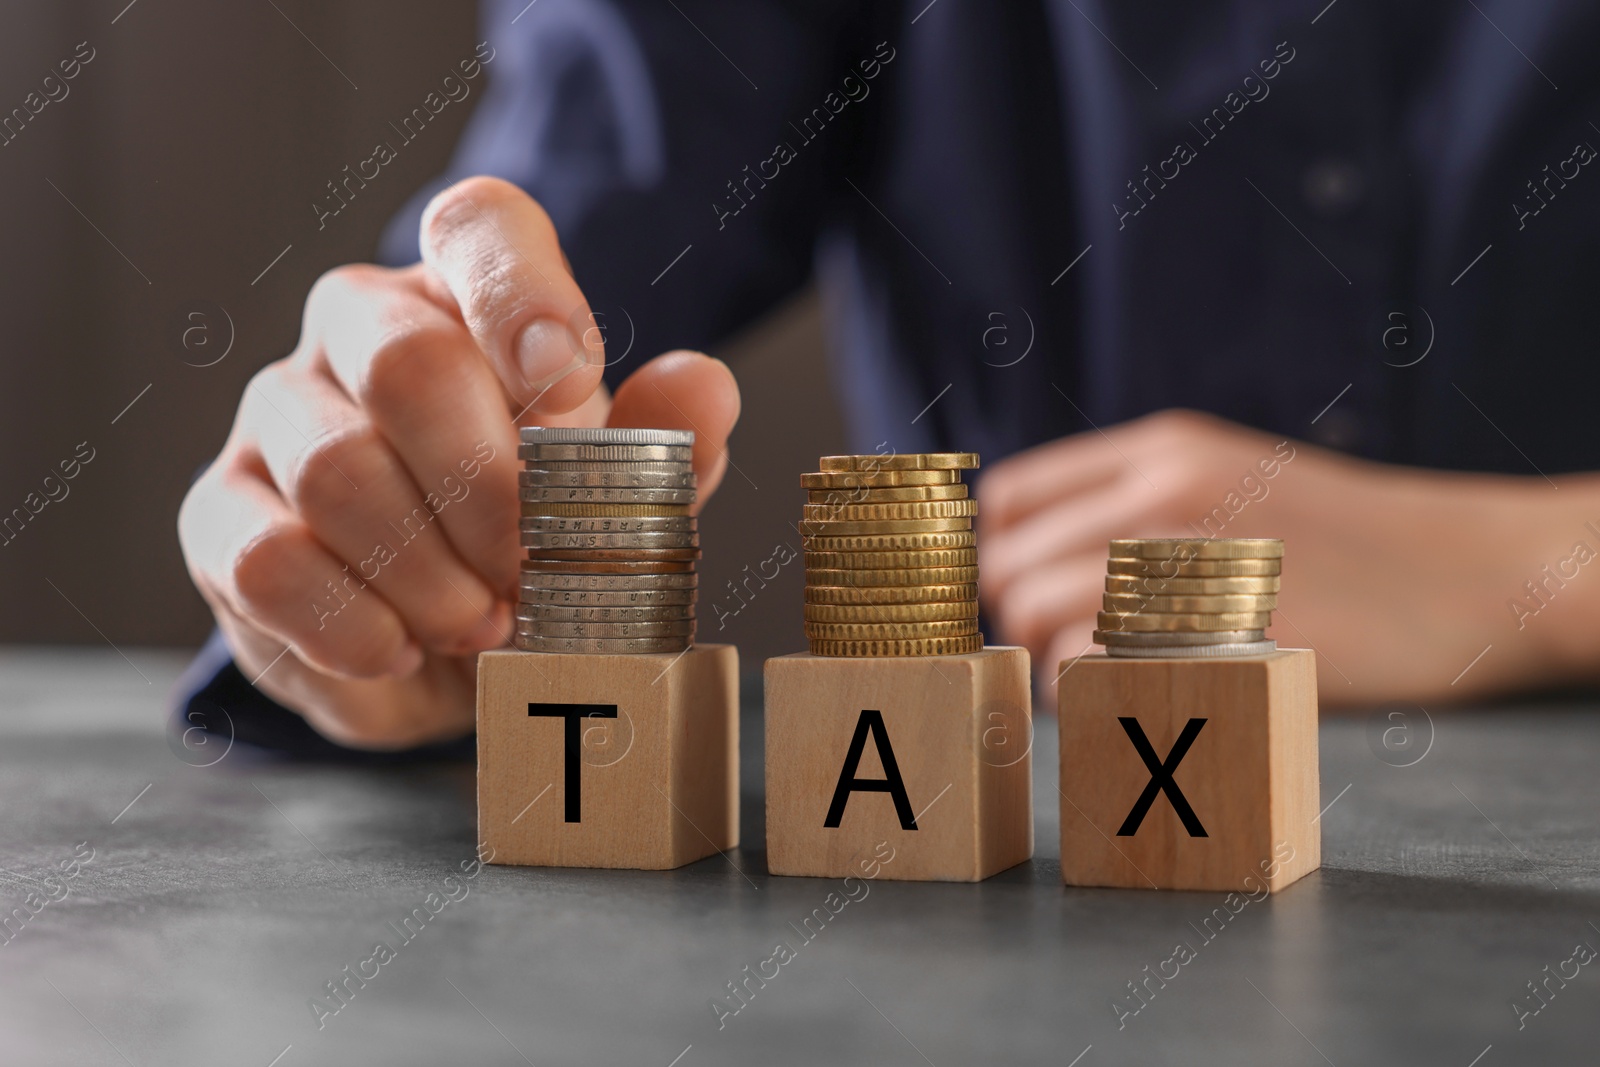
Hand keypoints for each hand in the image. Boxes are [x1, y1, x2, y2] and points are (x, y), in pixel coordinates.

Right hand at [179, 178, 740, 748]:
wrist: (439, 644)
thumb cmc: (534, 537)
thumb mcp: (617, 496)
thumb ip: (661, 443)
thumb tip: (705, 387)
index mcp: (466, 298)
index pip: (480, 227)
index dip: (522, 289)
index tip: (570, 376)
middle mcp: (357, 331)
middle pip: (407, 362)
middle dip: (489, 487)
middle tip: (532, 565)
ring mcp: (276, 417)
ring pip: (337, 470)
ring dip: (431, 572)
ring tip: (484, 623)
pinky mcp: (219, 516)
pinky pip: (269, 561)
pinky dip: (354, 624)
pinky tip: (404, 650)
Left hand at [978, 409, 1599, 706]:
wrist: (1476, 574)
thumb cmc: (1357, 542)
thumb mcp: (1244, 478)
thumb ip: (1146, 499)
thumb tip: (1049, 550)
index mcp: (1163, 448)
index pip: (1009, 494)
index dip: (999, 553)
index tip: (1022, 593)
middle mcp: (1156, 490)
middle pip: (1005, 563)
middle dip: (1012, 619)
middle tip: (1054, 654)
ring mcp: (1181, 560)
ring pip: (1029, 613)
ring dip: (1041, 662)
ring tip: (1088, 685)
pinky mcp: (1209, 632)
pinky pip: (1084, 667)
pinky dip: (1085, 696)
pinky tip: (1129, 701)